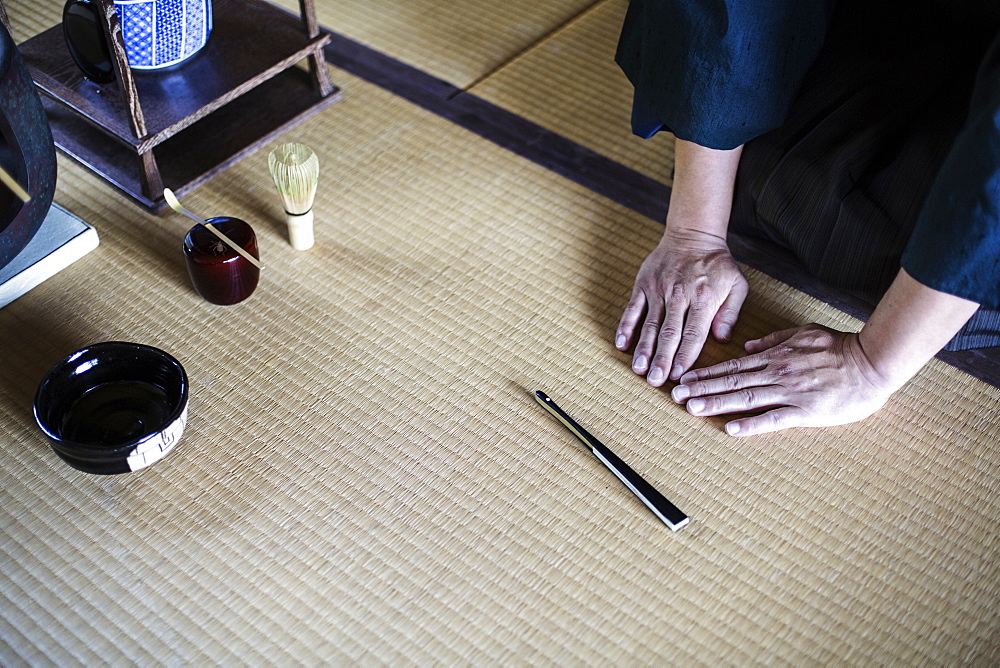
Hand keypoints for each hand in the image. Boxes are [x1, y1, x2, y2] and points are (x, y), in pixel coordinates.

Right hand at [616, 227, 747, 385]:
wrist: (692, 234)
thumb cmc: (717, 264)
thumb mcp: (737, 284)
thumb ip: (731, 312)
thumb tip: (722, 338)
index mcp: (704, 298)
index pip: (694, 333)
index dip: (686, 356)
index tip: (680, 376)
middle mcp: (679, 295)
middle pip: (670, 333)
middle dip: (662, 359)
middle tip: (656, 380)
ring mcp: (659, 290)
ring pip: (650, 324)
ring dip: (644, 348)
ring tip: (639, 369)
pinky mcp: (644, 284)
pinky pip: (633, 308)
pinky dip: (626, 327)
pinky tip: (621, 344)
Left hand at [671, 324, 894, 435]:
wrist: (872, 362)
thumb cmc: (840, 347)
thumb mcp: (803, 333)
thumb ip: (774, 339)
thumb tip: (747, 344)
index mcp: (774, 356)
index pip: (732, 365)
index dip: (705, 373)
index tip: (683, 378)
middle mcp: (776, 373)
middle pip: (731, 381)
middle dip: (701, 388)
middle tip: (675, 395)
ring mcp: (790, 392)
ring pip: (745, 398)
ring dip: (716, 403)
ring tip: (692, 408)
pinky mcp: (806, 411)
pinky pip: (774, 419)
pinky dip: (751, 424)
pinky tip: (731, 429)